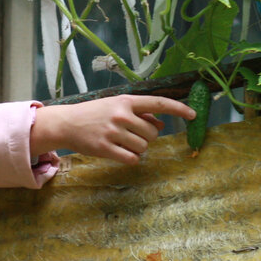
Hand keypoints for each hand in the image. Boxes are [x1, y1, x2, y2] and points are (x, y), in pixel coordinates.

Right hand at [30, 94, 196, 164]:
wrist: (67, 123)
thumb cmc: (95, 114)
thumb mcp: (117, 107)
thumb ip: (140, 114)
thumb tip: (162, 125)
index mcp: (126, 101)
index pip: (158, 103)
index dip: (178, 109)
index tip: (193, 114)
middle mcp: (122, 115)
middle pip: (152, 133)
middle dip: (147, 137)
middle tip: (131, 135)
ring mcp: (113, 131)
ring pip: (143, 147)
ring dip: (137, 148)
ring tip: (121, 142)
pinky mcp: (106, 148)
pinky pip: (132, 158)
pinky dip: (130, 158)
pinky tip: (119, 152)